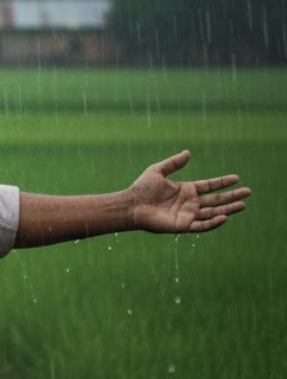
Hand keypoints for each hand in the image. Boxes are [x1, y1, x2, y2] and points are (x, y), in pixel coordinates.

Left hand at [129, 150, 248, 232]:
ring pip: (212, 213)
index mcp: (186, 190)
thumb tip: (188, 152)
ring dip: (228, 209)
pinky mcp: (182, 226)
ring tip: (243, 204)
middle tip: (248, 192)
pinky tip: (224, 217)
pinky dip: (213, 222)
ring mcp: (187, 215)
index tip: (236, 178)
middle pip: (215, 200)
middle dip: (231, 196)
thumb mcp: (158, 171)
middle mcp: (189, 203)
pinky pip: (201, 226)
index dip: (222, 183)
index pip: (209, 186)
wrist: (131, 205)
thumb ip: (173, 163)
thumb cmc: (141, 188)